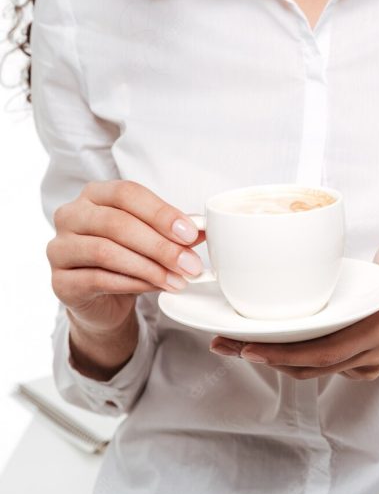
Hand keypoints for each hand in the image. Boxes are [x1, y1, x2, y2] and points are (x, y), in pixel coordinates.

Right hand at [46, 180, 204, 376]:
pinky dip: (134, 284)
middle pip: (118, 224)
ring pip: (107, 252)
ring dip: (150, 268)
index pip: (127, 193)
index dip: (161, 212)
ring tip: (179, 280)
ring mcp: (60, 248)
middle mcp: (71, 216)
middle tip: (190, 264)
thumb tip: (204, 228)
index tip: (191, 233)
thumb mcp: (154, 239)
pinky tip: (157, 288)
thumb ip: (175, 231)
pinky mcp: (60, 281)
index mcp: (95, 195)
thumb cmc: (128, 258)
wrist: (103, 300)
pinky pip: (98, 279)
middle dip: (160, 245)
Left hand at [210, 236, 378, 380]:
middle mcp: (370, 353)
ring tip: (231, 344)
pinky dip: (287, 357)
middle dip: (264, 358)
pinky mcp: (356, 363)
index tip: (248, 347)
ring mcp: (364, 362)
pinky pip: (317, 365)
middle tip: (224, 344)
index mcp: (378, 330)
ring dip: (270, 360)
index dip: (284, 355)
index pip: (324, 352)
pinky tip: (261, 342)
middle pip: (309, 366)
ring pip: (310, 370)